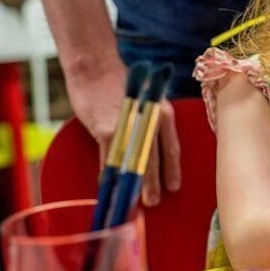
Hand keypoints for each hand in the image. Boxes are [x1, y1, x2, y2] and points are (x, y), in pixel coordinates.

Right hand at [66, 59, 181, 205]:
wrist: (95, 68)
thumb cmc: (121, 86)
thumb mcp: (147, 102)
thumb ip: (151, 124)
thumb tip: (152, 152)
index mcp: (163, 114)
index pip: (172, 149)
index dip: (172, 170)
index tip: (174, 188)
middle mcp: (150, 122)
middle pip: (154, 161)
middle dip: (153, 185)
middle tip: (153, 203)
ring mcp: (128, 127)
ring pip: (133, 164)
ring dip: (133, 186)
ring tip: (133, 203)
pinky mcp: (106, 131)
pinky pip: (110, 161)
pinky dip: (109, 177)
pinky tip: (109, 187)